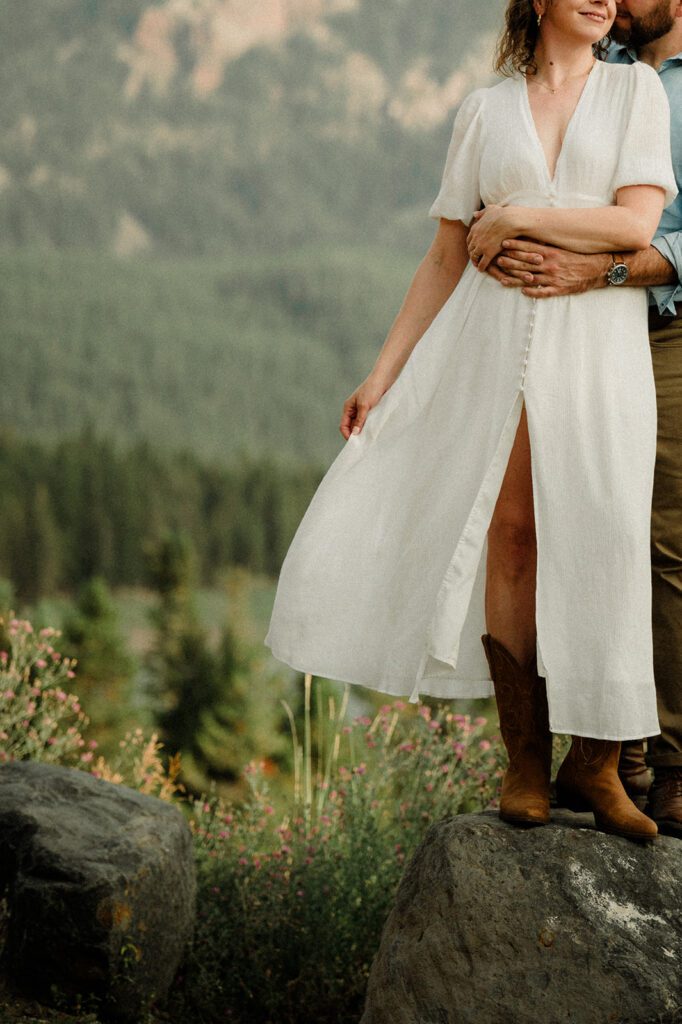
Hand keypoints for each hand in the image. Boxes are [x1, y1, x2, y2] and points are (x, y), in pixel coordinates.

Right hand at [340, 373, 392, 439]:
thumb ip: (360, 420)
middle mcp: (354, 410)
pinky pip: (368, 422)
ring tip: (370, 437)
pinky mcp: (371, 410)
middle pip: (352, 427)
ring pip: (360, 425)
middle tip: (364, 442)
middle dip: (356, 434)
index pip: (343, 426)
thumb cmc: (372, 389)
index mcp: (348, 408)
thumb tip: (355, 433)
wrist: (384, 379)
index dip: (348, 435)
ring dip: (364, 431)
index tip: (356, 442)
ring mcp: (362, 411)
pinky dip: (370, 426)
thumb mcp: (364, 406)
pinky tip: (375, 430)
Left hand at [466, 206, 520, 271]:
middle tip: (474, 259)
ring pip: (475, 257)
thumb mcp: (490, 210)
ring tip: (477, 265)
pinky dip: (481, 267)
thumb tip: (474, 213)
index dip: (471, 245)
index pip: (469, 240)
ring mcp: (481, 246)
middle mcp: (475, 238)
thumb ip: (482, 212)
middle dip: (472, 254)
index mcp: (475, 228)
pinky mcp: (488, 253)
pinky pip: (482, 263)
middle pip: (470, 249)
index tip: (474, 249)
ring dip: (475, 262)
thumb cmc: (503, 214)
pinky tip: (482, 270)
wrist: (510, 220)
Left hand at [490, 239, 610, 297]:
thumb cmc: (582, 256)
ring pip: (531, 278)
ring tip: (502, 278)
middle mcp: (551, 265)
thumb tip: (535, 237)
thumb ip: (550, 244)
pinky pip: (544, 292)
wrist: (601, 268)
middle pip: (526, 263)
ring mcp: (554, 278)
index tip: (503, 243)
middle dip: (510, 261)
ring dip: (515, 279)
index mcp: (552, 252)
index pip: (530, 248)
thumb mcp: (565, 247)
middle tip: (497, 259)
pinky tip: (522, 292)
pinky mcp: (560, 289)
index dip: (515, 246)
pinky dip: (533, 292)